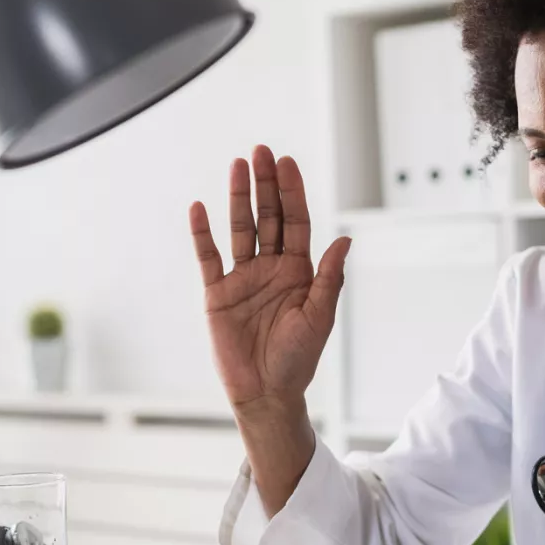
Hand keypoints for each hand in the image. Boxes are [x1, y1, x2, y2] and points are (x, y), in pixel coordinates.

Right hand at [189, 145, 350, 417]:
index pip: (296, 222)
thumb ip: (329, 278)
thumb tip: (345, 239)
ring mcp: (243, 278)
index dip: (292, 192)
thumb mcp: (319, 318)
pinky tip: (200, 208)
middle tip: (262, 151)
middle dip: (266, 184)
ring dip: (239, 197)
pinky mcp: (217, 293)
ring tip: (238, 165)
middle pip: (268, 217)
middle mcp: (271, 268)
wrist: (265, 393)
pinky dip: (203, 233)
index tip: (288, 163)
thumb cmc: (297, 360)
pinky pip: (208, 257)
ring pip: (241, 229)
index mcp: (299, 272)